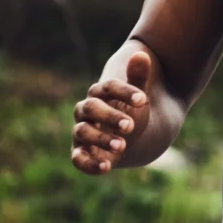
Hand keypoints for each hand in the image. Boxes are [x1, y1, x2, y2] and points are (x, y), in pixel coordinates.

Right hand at [72, 46, 152, 174]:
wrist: (130, 137)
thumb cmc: (131, 111)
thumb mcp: (138, 96)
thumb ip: (138, 78)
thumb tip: (142, 54)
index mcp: (99, 93)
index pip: (107, 87)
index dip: (124, 92)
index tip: (144, 100)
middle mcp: (85, 111)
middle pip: (91, 108)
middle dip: (110, 116)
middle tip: (131, 125)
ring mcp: (81, 132)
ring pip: (83, 132)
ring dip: (102, 139)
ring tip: (123, 145)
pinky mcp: (81, 152)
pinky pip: (78, 159)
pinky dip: (89, 164)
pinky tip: (106, 168)